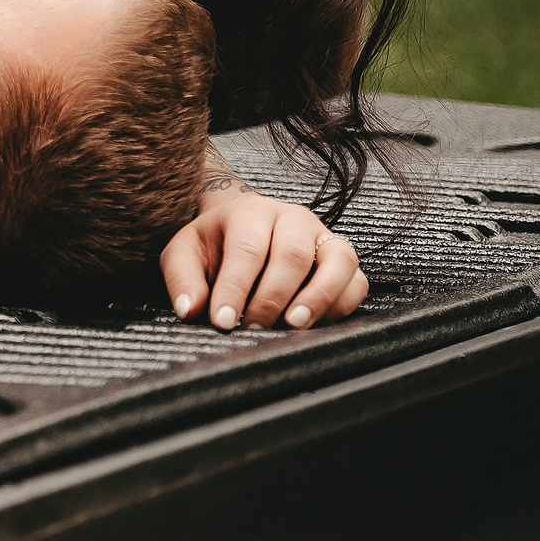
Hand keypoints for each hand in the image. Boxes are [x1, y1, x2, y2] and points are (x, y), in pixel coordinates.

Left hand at [161, 190, 368, 331]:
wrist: (240, 223)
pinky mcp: (342, 259)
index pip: (246, 250)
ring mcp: (322, 236)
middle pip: (292, 255)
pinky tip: (318, 323)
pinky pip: (357, 281)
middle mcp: (292, 218)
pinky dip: (342, 304)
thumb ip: (182, 279)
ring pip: (338, 261)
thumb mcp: (184, 253)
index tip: (223, 321)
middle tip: (254, 328)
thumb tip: (189, 310)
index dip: (235, 288)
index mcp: (250, 212)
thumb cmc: (214, 243)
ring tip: (293, 325)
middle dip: (272, 297)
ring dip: (319, 298)